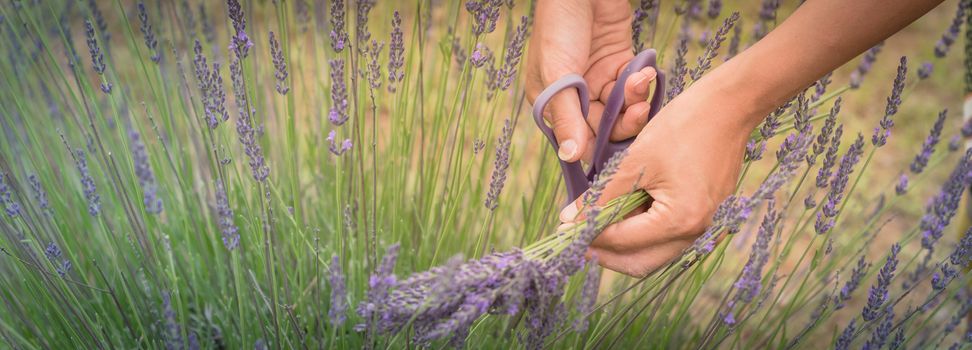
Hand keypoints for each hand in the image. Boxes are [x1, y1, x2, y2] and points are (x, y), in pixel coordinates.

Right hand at [525, 0, 657, 162]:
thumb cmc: (559, 26)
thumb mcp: (558, 74)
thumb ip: (567, 116)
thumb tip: (569, 157)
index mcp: (551, 103)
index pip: (577, 139)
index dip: (599, 145)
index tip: (619, 144)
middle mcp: (574, 96)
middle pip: (605, 127)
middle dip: (623, 120)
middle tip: (638, 110)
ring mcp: (597, 80)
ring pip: (622, 107)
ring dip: (634, 98)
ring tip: (639, 79)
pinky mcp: (618, 63)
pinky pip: (632, 85)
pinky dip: (641, 81)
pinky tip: (645, 70)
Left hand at [559, 71, 760, 276]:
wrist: (730, 105)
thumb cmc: (682, 127)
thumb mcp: (634, 162)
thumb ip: (601, 196)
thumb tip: (570, 219)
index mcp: (679, 221)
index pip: (622, 242)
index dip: (588, 236)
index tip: (563, 227)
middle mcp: (696, 232)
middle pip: (639, 262)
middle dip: (604, 251)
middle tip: (576, 233)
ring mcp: (704, 226)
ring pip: (653, 252)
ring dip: (622, 242)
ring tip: (593, 221)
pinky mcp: (704, 215)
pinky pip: (666, 235)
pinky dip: (641, 230)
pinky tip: (619, 212)